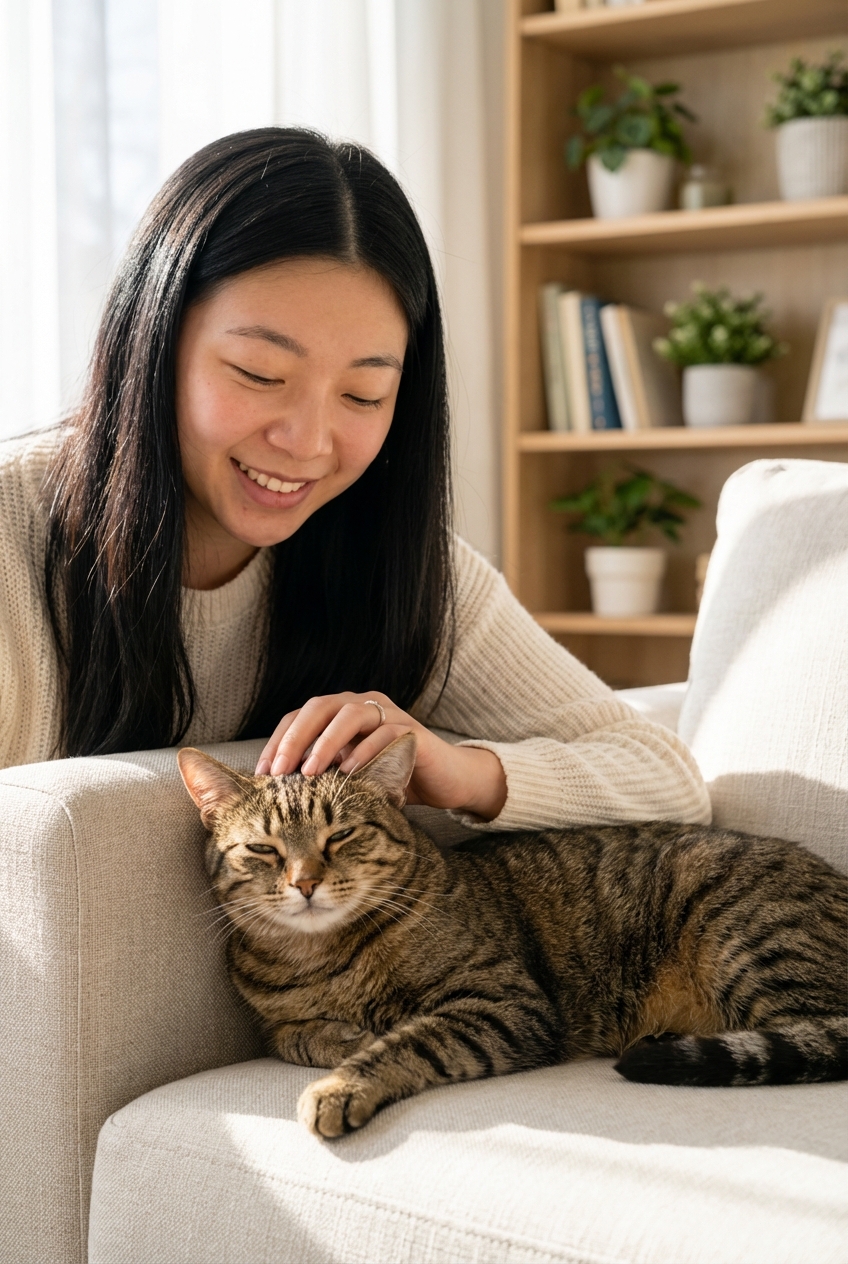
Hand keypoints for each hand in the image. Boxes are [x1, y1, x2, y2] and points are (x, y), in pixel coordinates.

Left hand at [254, 691, 506, 820]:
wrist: (445, 782)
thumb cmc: (389, 781)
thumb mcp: (347, 779)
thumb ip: (320, 775)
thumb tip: (273, 790)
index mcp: (340, 713)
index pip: (300, 717)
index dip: (278, 741)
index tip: (261, 773)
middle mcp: (362, 706)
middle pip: (319, 707)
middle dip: (295, 739)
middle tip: (277, 772)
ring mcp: (388, 715)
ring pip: (349, 714)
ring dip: (325, 743)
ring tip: (308, 773)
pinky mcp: (411, 731)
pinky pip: (384, 733)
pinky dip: (363, 752)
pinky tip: (348, 774)